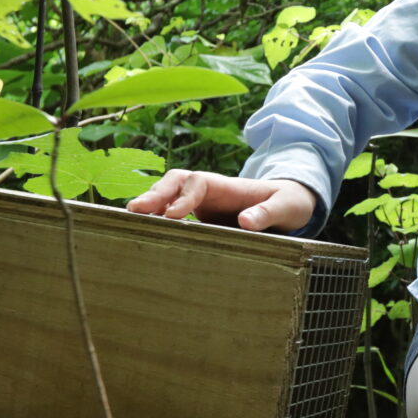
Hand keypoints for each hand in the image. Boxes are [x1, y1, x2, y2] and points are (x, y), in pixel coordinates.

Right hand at [126, 171, 316, 232]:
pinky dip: (155, 220)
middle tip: (134, 211)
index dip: (183, 196)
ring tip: (128, 222)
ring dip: (149, 205)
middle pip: (174, 183)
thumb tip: (245, 221)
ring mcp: (201, 203)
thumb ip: (269, 213)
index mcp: (227, 185)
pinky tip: (141, 233)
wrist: (288, 204)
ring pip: (167, 196)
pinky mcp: (198, 218)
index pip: (198, 183)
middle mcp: (209, 190)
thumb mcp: (286, 207)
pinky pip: (171, 213)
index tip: (173, 214)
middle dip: (154, 194)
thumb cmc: (288, 202)